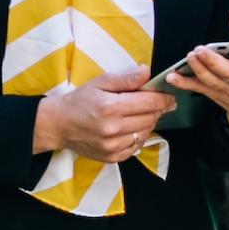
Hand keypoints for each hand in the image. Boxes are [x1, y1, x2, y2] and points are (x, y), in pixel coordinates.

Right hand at [34, 70, 173, 161]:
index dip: (164, 98)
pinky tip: (132, 128)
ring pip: (146, 133)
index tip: (170, 96)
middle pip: (150, 118)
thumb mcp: (100, 82)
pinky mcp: (112, 157)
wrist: (58, 124)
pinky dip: (139, 137)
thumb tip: (147, 72)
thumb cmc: (79, 100)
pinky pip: (136, 147)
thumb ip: (125, 78)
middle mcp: (113, 129)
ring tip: (143, 114)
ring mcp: (113, 146)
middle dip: (159, 110)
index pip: (149, 102)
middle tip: (160, 103)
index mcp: (110, 107)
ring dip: (149, 123)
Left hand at [173, 11, 228, 132]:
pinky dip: (184, 83)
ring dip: (198, 69)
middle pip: (227, 72)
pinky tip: (172, 76)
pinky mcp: (215, 94)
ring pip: (211, 81)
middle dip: (213, 61)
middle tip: (201, 49)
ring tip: (191, 55)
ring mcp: (228, 90)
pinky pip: (198, 89)